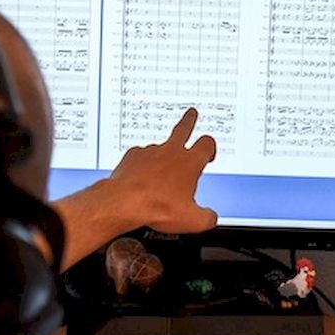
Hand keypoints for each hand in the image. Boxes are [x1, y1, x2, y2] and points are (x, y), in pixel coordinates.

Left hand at [109, 107, 217, 233]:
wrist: (124, 202)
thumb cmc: (156, 207)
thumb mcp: (192, 220)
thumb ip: (207, 218)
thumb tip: (210, 218)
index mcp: (189, 162)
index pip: (207, 143)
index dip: (211, 147)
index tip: (209, 153)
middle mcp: (170, 152)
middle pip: (183, 128)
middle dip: (189, 120)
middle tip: (191, 113)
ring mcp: (150, 152)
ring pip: (160, 146)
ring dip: (163, 153)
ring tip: (160, 169)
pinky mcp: (132, 156)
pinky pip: (141, 156)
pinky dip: (143, 164)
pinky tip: (141, 177)